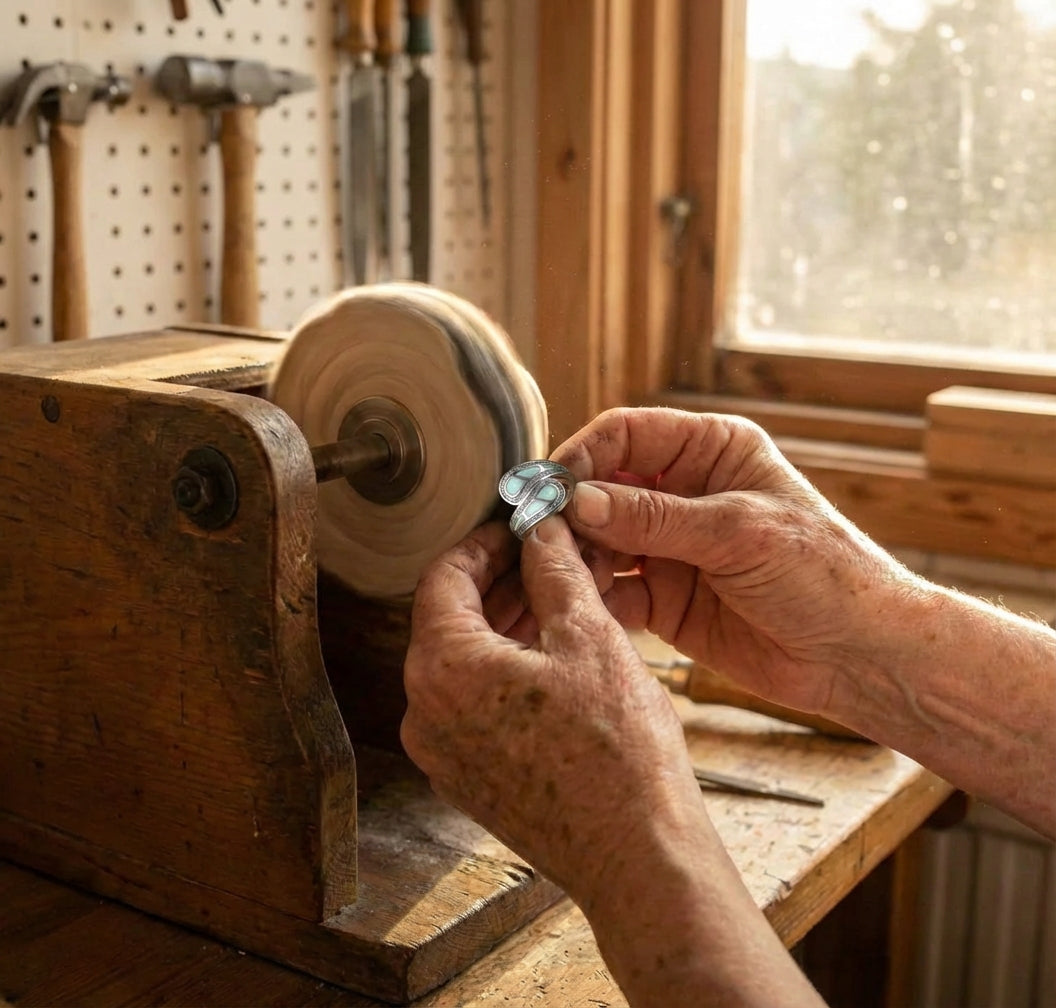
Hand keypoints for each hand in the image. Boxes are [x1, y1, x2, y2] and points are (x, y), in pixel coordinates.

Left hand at [401, 517, 701, 903]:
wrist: (637, 856)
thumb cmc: (617, 753)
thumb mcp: (589, 637)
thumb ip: (554, 570)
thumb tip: (541, 529)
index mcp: (442, 670)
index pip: (443, 578)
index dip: (482, 543)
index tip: (516, 527)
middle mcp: (425, 714)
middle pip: (449, 621)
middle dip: (499, 582)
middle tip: (545, 556)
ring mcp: (443, 753)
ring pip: (464, 664)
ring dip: (505, 625)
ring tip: (558, 599)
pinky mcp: (469, 779)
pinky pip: (474, 705)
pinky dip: (505, 670)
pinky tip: (552, 654)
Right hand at [553, 407, 916, 714]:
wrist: (859, 655)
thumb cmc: (824, 574)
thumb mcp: (739, 533)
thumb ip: (655, 518)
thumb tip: (577, 500)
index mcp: (710, 452)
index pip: (626, 435)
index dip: (582, 456)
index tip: (549, 489)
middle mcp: (682, 493)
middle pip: (602, 489)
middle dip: (567, 512)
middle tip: (535, 539)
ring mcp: (669, 547)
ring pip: (597, 541)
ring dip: (571, 557)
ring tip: (550, 577)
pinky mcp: (662, 599)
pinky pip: (610, 590)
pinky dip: (588, 598)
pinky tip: (572, 608)